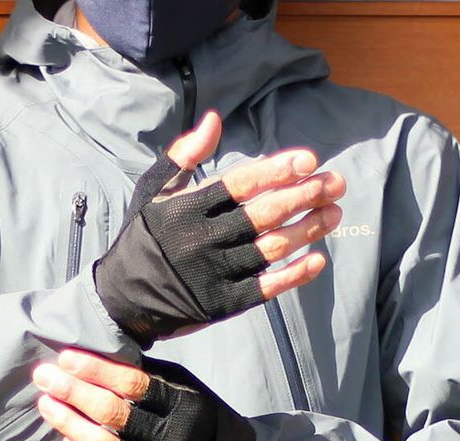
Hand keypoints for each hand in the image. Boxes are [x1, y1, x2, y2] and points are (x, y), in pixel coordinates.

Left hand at [33, 349, 255, 440]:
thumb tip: (98, 352)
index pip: (133, 384)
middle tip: (44, 376)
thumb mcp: (182, 386)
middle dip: (73, 392)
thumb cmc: (194, 414)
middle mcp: (172, 440)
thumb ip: (148, 373)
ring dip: (69, 423)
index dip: (97, 370)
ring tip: (46, 403)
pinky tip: (65, 439)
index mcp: (183, 405)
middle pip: (113, 414)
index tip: (67, 357)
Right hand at [94, 110, 345, 346]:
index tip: (309, 160)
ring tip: (334, 213)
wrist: (123, 299)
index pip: (242, 184)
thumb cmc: (142, 239)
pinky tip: (318, 259)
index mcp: (188, 208)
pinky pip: (266, 288)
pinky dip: (295, 275)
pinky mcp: (224, 303)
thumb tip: (214, 119)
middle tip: (335, 183)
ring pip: (272, 248)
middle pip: (265, 213)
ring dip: (308, 229)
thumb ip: (183, 156)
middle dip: (306, 195)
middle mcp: (204, 240)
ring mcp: (216, 273)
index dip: (278, 170)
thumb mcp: (152, 192)